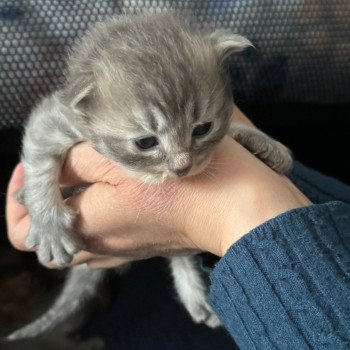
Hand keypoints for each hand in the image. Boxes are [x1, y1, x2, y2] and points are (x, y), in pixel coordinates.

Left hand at [6, 109, 310, 267]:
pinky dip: (96, 214)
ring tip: (84, 173)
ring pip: (76, 235)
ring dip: (72, 204)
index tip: (36, 163)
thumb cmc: (194, 184)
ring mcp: (124, 247)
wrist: (242, 209)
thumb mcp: (127, 158)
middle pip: (49, 236)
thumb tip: (58, 158)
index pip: (25, 229)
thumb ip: (79, 157)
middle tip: (60, 164)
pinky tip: (113, 188)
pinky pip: (102, 236)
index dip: (20, 191)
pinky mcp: (143, 242)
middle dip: (45, 198)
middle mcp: (103, 246)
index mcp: (92, 226)